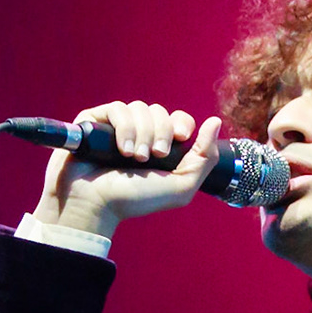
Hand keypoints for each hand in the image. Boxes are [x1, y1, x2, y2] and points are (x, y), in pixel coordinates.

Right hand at [33, 101, 224, 237]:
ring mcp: (117, 127)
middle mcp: (140, 134)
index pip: (179, 119)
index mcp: (161, 147)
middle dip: (161, 133)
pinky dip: (124, 128)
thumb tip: (215, 121)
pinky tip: (120, 149)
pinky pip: (118, 108)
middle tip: (153, 156)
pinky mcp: (96, 121)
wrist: (95, 204)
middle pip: (161, 112)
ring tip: (133, 158)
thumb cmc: (135, 200)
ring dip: (142, 133)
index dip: (182, 123)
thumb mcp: (181, 187)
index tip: (181, 138)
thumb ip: (204, 158)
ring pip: (140, 108)